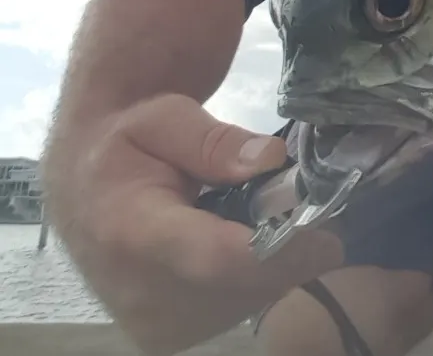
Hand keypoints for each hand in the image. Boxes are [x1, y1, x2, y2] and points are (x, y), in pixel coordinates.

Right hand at [59, 94, 342, 354]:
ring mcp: (152, 324)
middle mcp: (139, 292)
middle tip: (302, 202)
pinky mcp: (166, 336)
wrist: (85, 185)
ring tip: (262, 215)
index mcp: (131, 230)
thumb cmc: (127, 142)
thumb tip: (272, 159)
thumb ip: (216, 141)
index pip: (215, 258)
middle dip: (289, 246)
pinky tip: (243, 242)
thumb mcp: (166, 117)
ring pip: (249, 300)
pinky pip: (237, 309)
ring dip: (275, 261)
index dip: (279, 249)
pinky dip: (255, 277)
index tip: (328, 232)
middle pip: (244, 285)